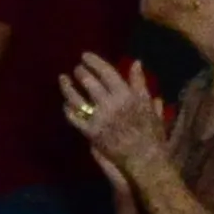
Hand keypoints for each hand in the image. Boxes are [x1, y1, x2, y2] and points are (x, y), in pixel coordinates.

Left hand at [59, 53, 165, 169]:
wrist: (144, 157)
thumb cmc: (150, 131)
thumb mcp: (148, 103)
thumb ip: (140, 82)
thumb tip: (136, 62)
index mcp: (127, 95)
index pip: (107, 72)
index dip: (94, 62)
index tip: (85, 56)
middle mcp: (111, 104)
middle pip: (90, 83)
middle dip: (81, 72)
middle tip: (77, 68)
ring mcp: (99, 119)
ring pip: (77, 98)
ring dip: (68, 87)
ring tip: (63, 79)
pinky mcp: (90, 133)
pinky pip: (74, 118)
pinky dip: (68, 109)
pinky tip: (66, 103)